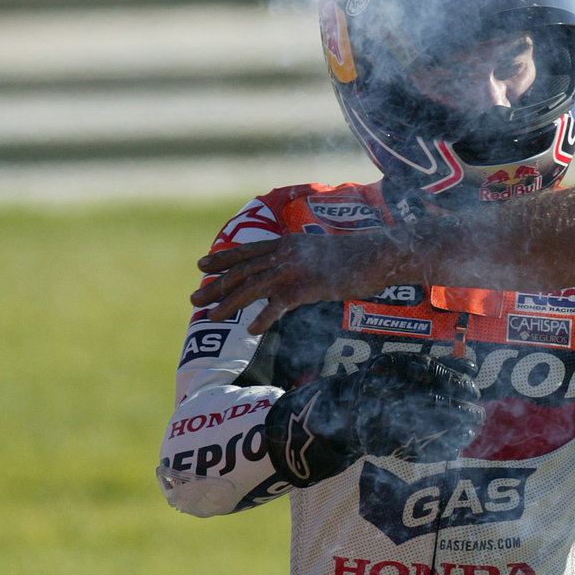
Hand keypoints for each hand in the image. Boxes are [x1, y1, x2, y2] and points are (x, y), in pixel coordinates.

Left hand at [194, 231, 396, 330]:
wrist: (380, 254)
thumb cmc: (355, 257)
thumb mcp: (320, 252)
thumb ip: (300, 259)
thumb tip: (289, 273)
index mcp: (287, 243)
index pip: (246, 250)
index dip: (222, 258)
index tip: (200, 265)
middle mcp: (285, 254)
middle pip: (242, 270)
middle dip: (215, 285)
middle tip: (194, 298)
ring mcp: (295, 269)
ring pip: (252, 288)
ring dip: (230, 304)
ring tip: (212, 317)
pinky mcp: (308, 287)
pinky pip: (279, 305)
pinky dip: (264, 318)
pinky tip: (253, 331)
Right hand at [348, 353, 484, 461]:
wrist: (348, 407)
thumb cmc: (383, 379)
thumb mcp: (406, 362)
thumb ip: (440, 364)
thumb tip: (471, 368)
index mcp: (408, 373)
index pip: (449, 380)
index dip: (465, 387)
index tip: (474, 392)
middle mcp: (406, 397)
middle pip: (448, 407)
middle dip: (468, 413)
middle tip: (478, 415)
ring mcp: (402, 424)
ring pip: (443, 432)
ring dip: (461, 433)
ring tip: (468, 432)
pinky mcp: (399, 446)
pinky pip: (430, 452)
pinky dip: (446, 450)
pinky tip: (454, 446)